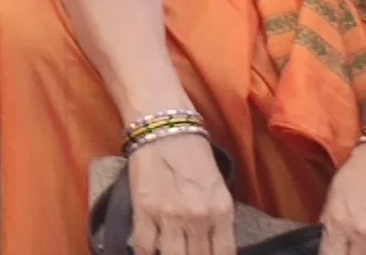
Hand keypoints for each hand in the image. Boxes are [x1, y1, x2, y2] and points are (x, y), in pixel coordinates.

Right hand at [124, 132, 238, 254]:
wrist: (162, 123)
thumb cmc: (193, 151)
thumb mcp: (217, 187)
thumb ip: (217, 219)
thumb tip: (211, 246)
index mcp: (222, 210)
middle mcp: (199, 217)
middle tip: (186, 250)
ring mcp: (170, 216)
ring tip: (169, 250)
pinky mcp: (144, 211)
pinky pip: (144, 248)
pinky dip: (146, 253)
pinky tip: (149, 250)